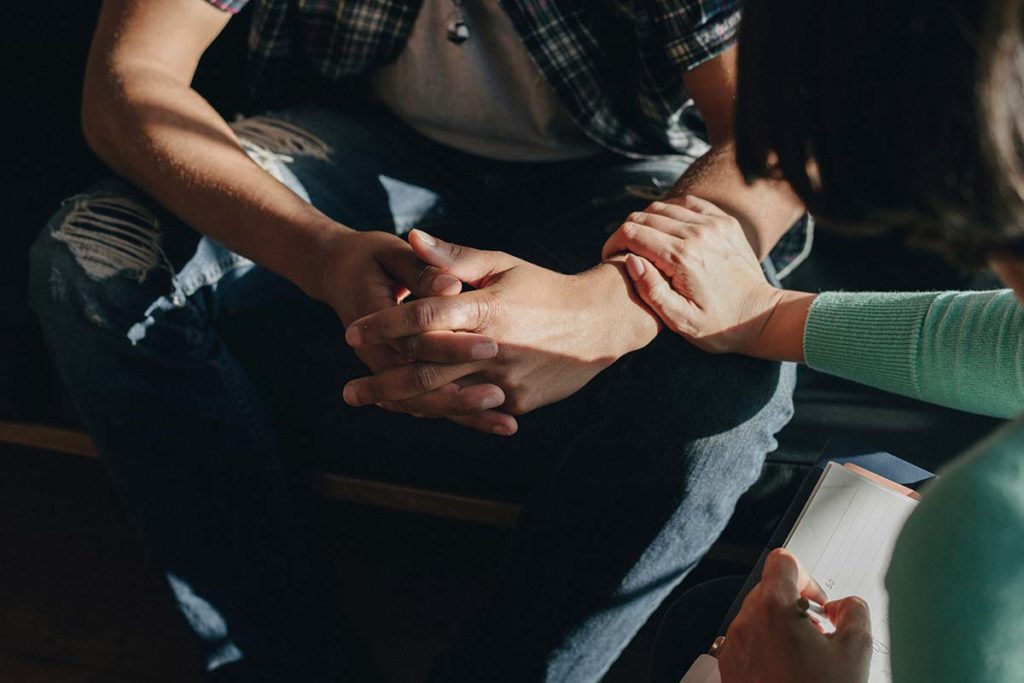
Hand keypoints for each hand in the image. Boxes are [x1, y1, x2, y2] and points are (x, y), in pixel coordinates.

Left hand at [343, 230, 651, 427]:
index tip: (350, 332)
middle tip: (348, 391)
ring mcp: (505, 380)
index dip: (384, 325)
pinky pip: (470, 409)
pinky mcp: (517, 402)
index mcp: (486, 308)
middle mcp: (493, 348)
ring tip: (373, 402)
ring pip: (444, 397)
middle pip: (424, 370)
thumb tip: (412, 237)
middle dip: (382, 382)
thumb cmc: (544, 288)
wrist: (600, 324)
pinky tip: (413, 410)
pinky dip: (440, 410)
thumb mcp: (502, 265)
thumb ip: (454, 259)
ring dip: (404, 403)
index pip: (424, 318)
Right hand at [602, 197, 784, 354]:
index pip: (632, 233)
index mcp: (682, 258)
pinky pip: (688, 203)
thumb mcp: (679, 320)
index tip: (610, 259)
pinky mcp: (725, 221)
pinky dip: (671, 212)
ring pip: (664, 207)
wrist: (761, 316)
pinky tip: (667, 232)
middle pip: (644, 216)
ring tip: (644, 245)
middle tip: (623, 253)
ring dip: (647, 222)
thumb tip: (631, 260)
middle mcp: (697, 233)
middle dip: (626, 233)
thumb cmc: (718, 326)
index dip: (613, 243)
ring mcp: (714, 223)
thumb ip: (651, 290)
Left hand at [718, 549, 872, 682]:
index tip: (819, 600)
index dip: (807, 575)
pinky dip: (767, 650)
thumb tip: (845, 606)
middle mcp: (746, 622)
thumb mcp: (856, 650)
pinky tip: (789, 673)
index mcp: (773, 607)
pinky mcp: (728, 668)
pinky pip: (747, 644)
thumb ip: (854, 611)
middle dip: (796, 607)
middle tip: (819, 634)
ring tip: (806, 659)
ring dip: (781, 629)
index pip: (783, 561)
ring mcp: (733, 646)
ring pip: (757, 618)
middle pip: (769, 590)